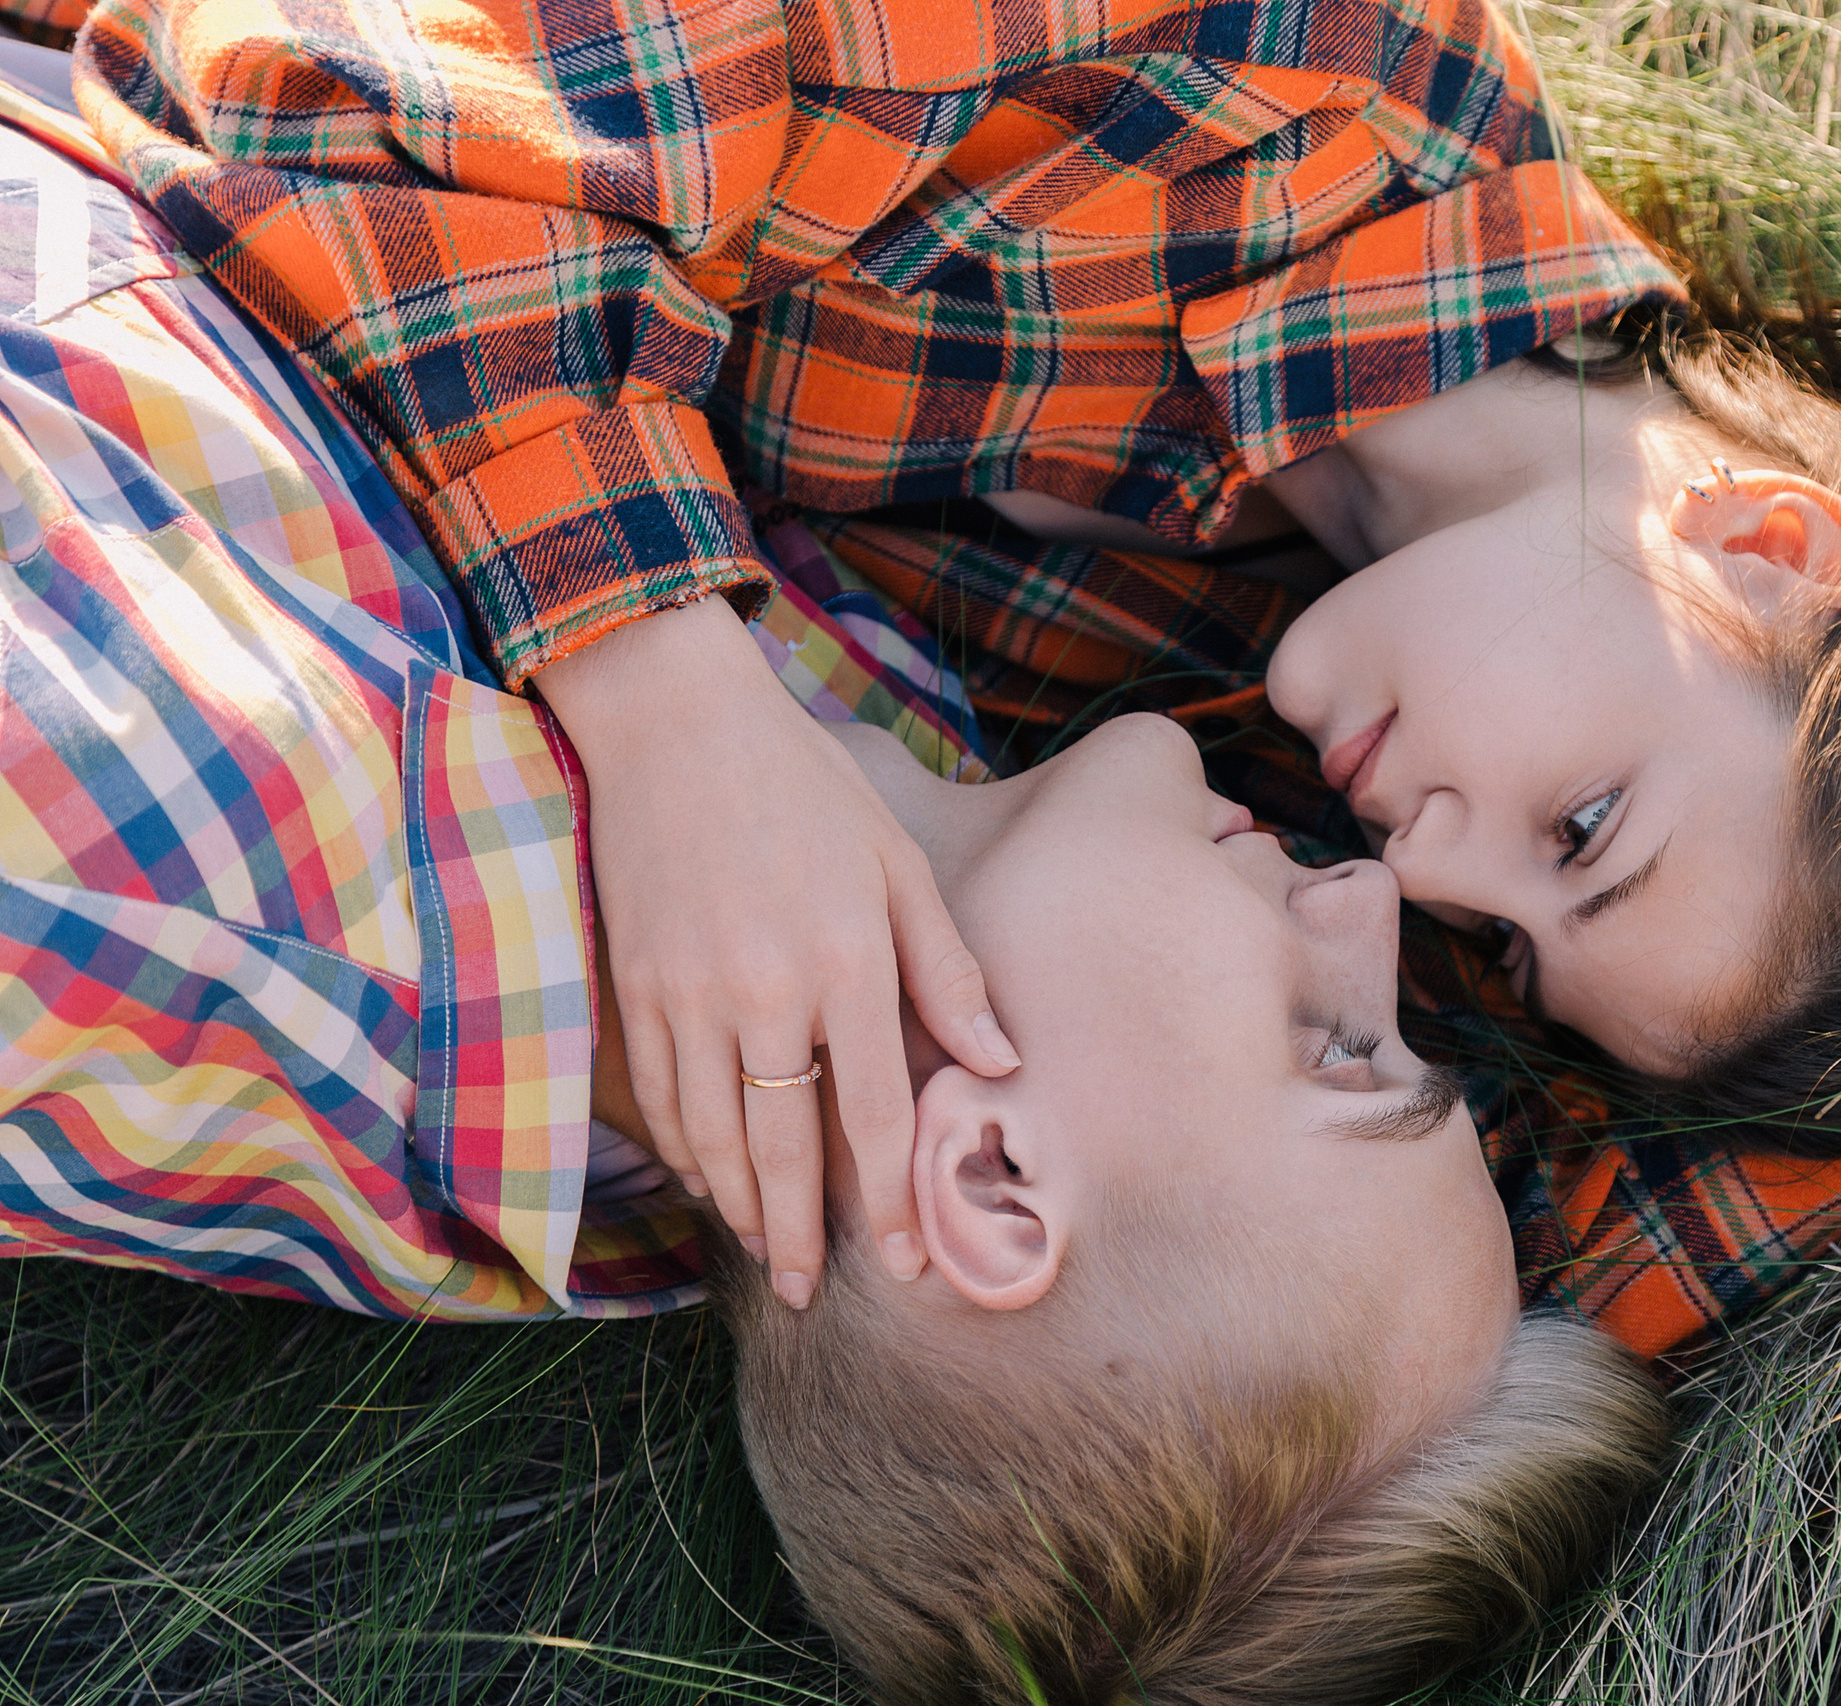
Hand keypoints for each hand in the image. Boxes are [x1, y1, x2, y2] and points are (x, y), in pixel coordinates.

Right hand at [537, 597, 1017, 1306]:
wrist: (675, 725)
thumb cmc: (806, 787)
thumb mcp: (898, 862)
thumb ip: (946, 969)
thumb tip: (1000, 1061)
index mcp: (847, 962)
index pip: (874, 1114)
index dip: (890, 1201)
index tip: (905, 1264)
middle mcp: (766, 992)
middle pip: (785, 1149)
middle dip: (799, 1235)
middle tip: (808, 1297)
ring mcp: (688, 995)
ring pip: (712, 1137)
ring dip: (738, 1208)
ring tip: (761, 1254)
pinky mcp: (635, 986)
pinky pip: (659, 1097)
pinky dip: (682, 1152)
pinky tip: (707, 1180)